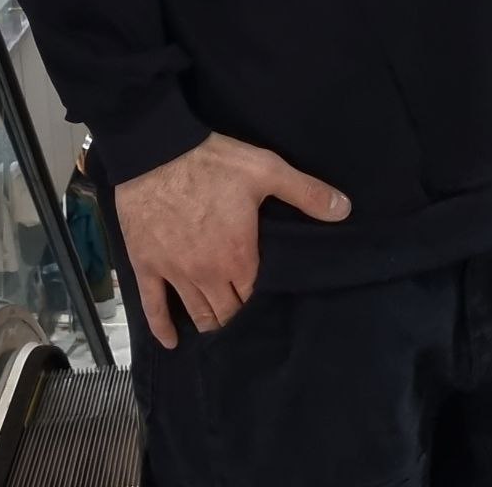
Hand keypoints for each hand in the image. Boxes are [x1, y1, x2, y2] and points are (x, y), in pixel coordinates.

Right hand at [116, 132, 350, 348]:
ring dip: (210, 322)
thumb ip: (306, 193)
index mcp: (238, 257)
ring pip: (197, 312)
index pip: (257, 296)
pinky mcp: (146, 265)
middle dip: (239, 316)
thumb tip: (346, 210)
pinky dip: (162, 327)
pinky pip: (153, 307)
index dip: (265, 298)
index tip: (271, 298)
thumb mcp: (267, 170)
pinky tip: (170, 341)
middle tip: (246, 314)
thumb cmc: (214, 161)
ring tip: (219, 326)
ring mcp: (174, 273)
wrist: (156, 151)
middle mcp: (207, 274)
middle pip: (227, 312)